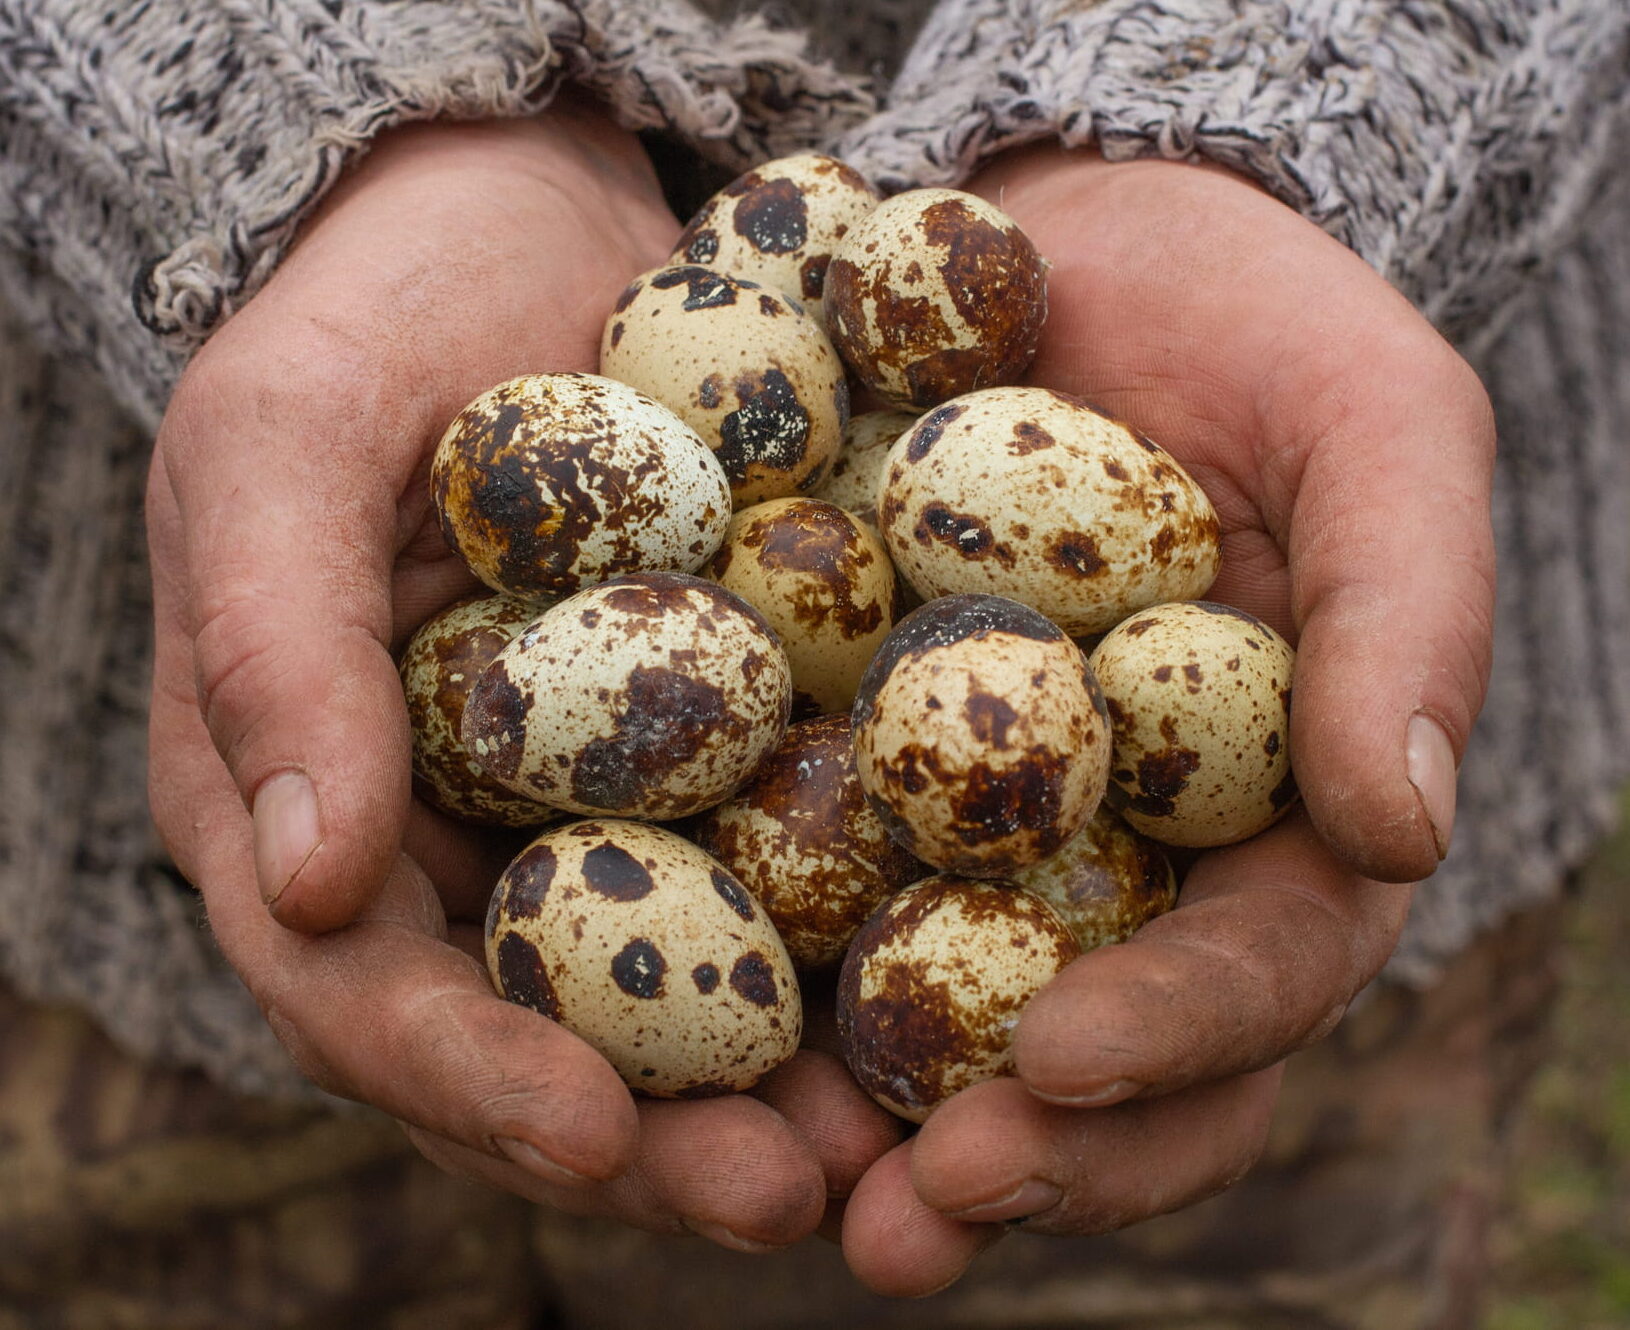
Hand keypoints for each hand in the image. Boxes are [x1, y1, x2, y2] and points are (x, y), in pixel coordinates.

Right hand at [146, 108, 898, 1243]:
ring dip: (773, 1088)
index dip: (470, 1079)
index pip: (361, 989)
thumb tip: (285, 879)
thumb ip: (268, 643)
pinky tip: (951, 991)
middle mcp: (454, 835)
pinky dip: (850, 945)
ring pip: (673, 988)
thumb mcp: (281, 442)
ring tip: (895, 1152)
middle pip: (536, 1034)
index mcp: (311, 799)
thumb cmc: (374, 318)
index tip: (594, 1139)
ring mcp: (591, 800)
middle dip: (653, 1139)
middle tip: (790, 1199)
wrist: (523, 224)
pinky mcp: (716, 744)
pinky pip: (778, 864)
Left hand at [840, 145, 1494, 1292]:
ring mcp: (971, 816)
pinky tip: (654, 1019)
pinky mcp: (842, 752)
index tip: (1057, 1065)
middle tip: (907, 1216)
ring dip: (857, 1118)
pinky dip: (741, 958)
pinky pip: (790, 869)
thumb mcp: (1374, 427)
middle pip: (1085, 1048)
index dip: (1171, 1039)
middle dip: (1014, 1151)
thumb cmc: (1256, 326)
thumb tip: (1401, 828)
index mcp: (1265, 815)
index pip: (1252, 973)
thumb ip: (1402, 617)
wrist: (1081, 239)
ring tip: (770, 1191)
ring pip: (933, 1007)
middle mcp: (1118, 851)